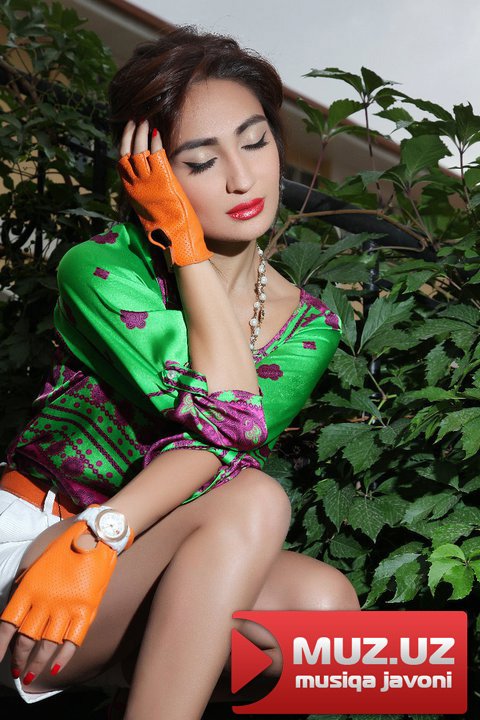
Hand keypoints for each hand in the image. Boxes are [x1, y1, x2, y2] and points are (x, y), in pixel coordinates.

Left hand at [0, 520, 116, 681]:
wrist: (96, 536)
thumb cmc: (64, 548)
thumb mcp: (36, 565)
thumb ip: (25, 588)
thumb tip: (16, 613)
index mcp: (29, 589)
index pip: (7, 625)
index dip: (0, 646)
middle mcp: (44, 601)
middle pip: (25, 640)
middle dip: (19, 660)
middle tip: (17, 670)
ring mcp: (66, 608)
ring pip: (46, 646)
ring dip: (36, 664)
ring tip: (30, 676)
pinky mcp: (87, 610)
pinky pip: (72, 641)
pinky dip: (63, 658)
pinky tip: (54, 668)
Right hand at [117, 120, 212, 268]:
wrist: (176, 241)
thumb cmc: (167, 231)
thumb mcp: (150, 211)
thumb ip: (148, 196)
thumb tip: (150, 189)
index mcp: (131, 193)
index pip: (121, 163)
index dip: (123, 145)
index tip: (128, 132)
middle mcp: (135, 186)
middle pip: (126, 152)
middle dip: (129, 134)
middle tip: (135, 119)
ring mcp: (148, 182)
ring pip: (138, 150)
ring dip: (140, 132)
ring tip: (145, 119)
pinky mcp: (162, 181)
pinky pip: (155, 155)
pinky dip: (154, 141)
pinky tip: (158, 131)